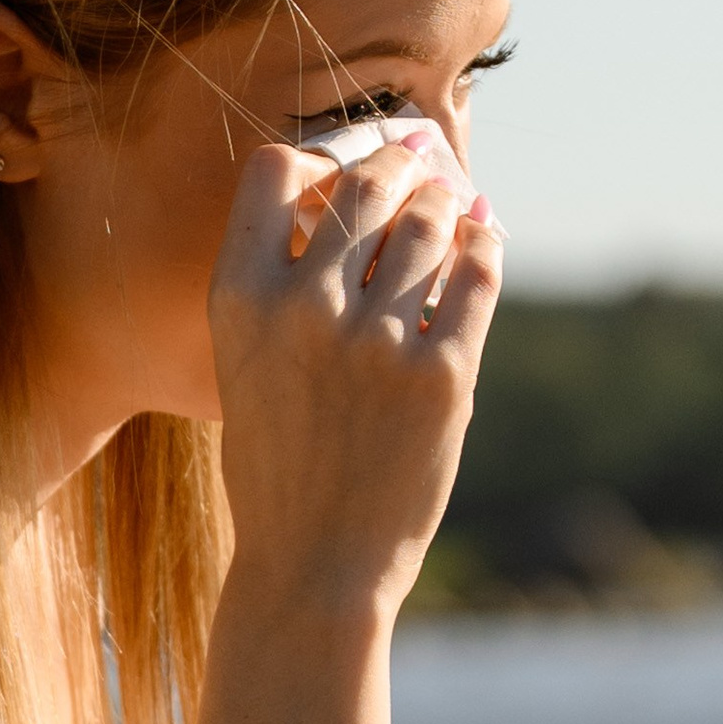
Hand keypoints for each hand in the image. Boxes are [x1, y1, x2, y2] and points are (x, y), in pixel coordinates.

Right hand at [208, 138, 502, 615]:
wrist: (313, 564)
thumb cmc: (280, 462)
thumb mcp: (246, 363)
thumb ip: (287, 283)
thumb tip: (374, 191)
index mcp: (239, 301)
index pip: (274, 169)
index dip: (315, 159)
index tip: (341, 172)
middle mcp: (303, 309)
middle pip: (365, 184)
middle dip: (400, 164)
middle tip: (418, 164)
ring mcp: (376, 342)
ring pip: (429, 223)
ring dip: (446, 203)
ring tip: (453, 205)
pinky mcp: (442, 374)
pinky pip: (476, 275)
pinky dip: (483, 247)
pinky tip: (482, 241)